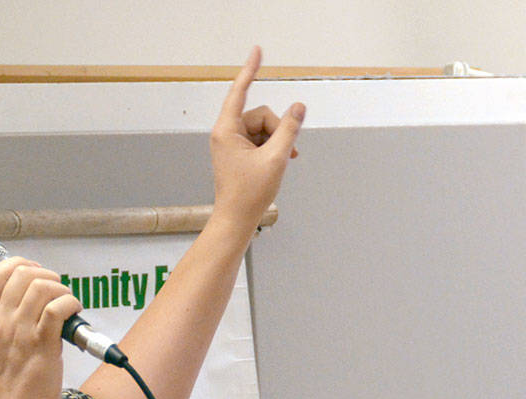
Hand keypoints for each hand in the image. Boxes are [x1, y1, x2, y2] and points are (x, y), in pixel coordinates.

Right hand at [0, 257, 81, 398]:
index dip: (19, 263)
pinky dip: (71, 304)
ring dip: (61, 289)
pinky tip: (74, 314)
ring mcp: (22, 331)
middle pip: (22, 273)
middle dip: (46, 275)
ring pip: (42, 286)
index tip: (35, 273)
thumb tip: (34, 297)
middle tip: (57, 291)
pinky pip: (59, 308)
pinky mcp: (43, 343)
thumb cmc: (11, 381)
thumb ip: (9, 319)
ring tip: (67, 304)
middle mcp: (3, 320)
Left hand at [210, 46, 304, 227]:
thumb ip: (289, 129)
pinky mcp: (239, 154)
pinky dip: (273, 148)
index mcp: (226, 131)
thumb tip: (299, 107)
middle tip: (286, 154)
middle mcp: (226, 133)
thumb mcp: (276, 158)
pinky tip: (280, 163)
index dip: (250, 70)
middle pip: (261, 115)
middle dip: (277, 130)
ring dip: (278, 142)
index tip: (257, 50)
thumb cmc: (249, 194)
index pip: (240, 92)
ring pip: (264, 129)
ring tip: (282, 162)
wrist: (236, 221)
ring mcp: (232, 144)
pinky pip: (261, 140)